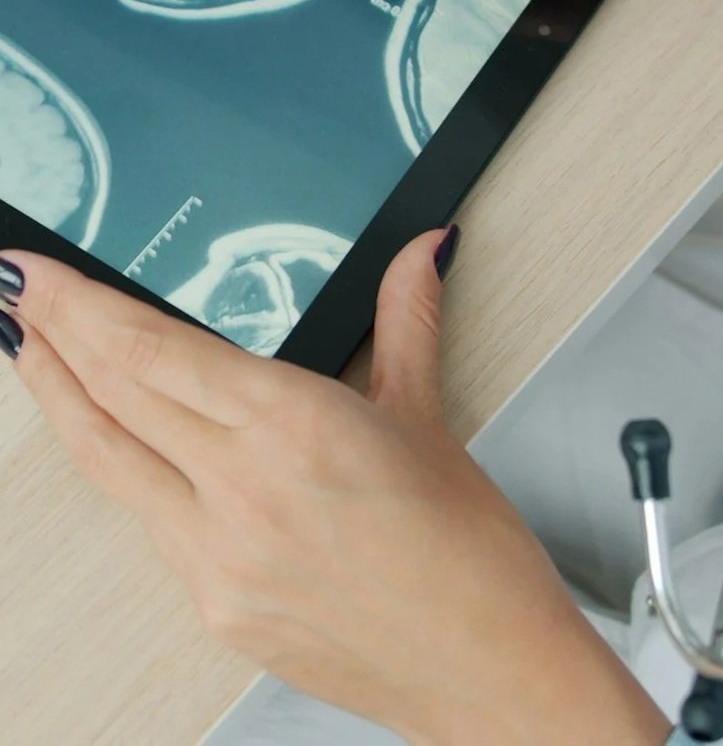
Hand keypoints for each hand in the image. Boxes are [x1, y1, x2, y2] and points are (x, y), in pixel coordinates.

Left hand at [0, 237, 666, 745]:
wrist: (483, 665)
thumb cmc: (466, 550)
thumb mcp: (427, 416)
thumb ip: (405, 319)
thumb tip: (418, 251)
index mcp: (296, 426)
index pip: (154, 351)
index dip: (81, 307)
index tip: (39, 273)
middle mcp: (242, 490)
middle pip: (115, 397)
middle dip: (55, 336)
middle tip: (18, 291)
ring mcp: (218, 558)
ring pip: (110, 462)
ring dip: (61, 400)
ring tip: (29, 352)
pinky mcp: (216, 609)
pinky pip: (150, 522)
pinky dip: (122, 468)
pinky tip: (118, 442)